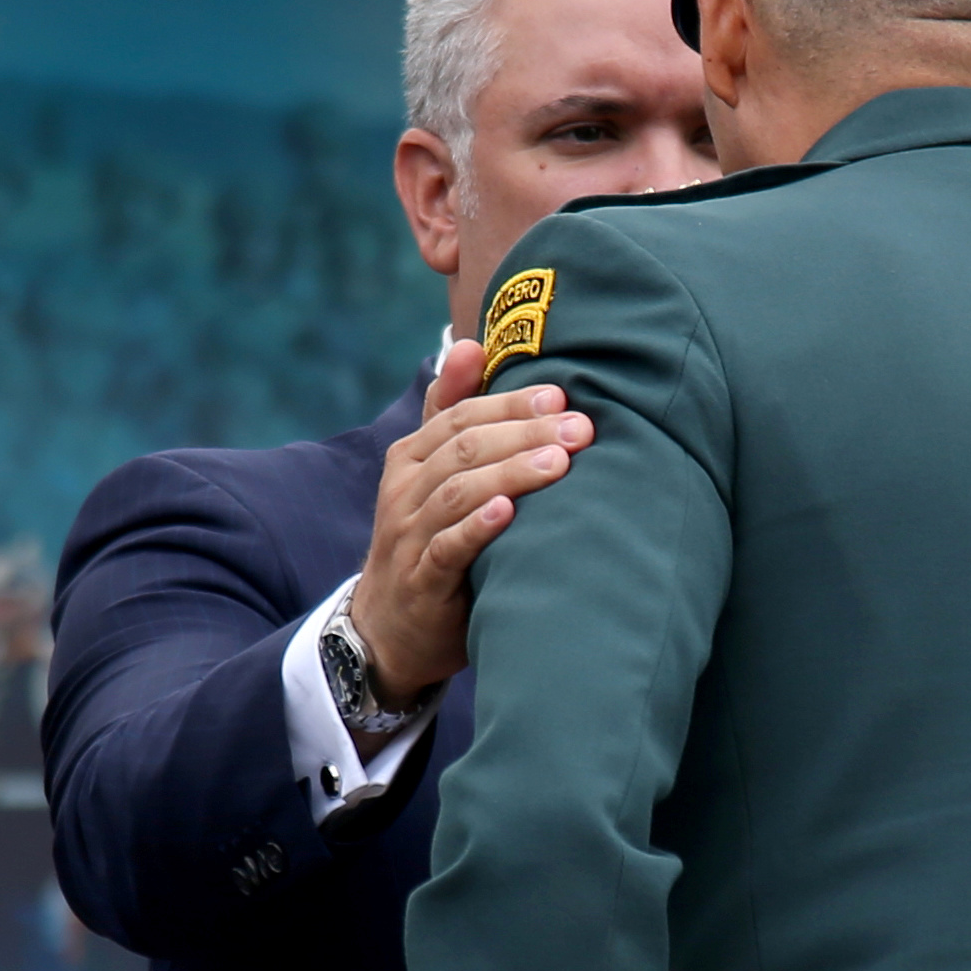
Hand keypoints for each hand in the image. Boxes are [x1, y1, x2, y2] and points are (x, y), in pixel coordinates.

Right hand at [349, 339, 592, 709]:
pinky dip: (477, 528)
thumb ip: (450, 413)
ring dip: (511, 474)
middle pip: (466, 447)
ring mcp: (409, 534)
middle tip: (580, 428)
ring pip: (458, 492)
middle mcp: (405, 489)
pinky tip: (508, 513)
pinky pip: (447, 547)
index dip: (511, 403)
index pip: (462, 415)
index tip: (561, 395)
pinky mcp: (421, 580)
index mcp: (411, 456)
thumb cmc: (429, 540)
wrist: (390, 627)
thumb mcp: (434, 475)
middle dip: (525, 433)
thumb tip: (468, 342)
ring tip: (559, 463)